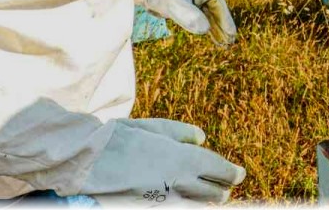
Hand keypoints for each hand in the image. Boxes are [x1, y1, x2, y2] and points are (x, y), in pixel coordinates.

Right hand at [81, 119, 245, 202]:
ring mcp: (165, 200)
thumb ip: (183, 133)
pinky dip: (184, 204)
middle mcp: (181, 182)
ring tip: (209, 199)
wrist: (89, 160)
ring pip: (197, 206)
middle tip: (224, 189)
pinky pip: (176, 208)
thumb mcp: (156, 127)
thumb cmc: (123, 137)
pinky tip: (183, 200)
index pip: (222, 172)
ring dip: (204, 202)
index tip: (239, 175)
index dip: (233, 174)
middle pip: (215, 194)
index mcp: (187, 159)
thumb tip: (202, 138)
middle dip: (221, 191)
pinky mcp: (149, 208)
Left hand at [144, 0, 236, 45]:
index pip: (218, 5)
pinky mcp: (189, 7)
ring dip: (217, 29)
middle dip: (223, 26)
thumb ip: (188, 15)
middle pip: (216, 11)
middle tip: (231, 42)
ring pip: (210, 16)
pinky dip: (209, 28)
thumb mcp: (172, 4)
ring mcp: (195, 0)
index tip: (231, 32)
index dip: (226, 19)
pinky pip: (203, 18)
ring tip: (225, 44)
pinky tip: (213, 37)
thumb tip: (205, 30)